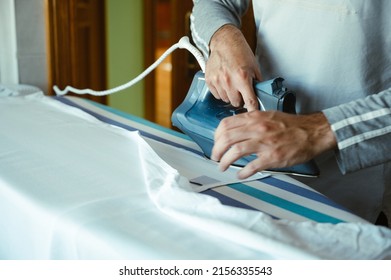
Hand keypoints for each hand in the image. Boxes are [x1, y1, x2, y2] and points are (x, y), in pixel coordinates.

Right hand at [206, 24, 261, 110]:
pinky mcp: (209, 80)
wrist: (224, 41)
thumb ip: (256, 83)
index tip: (254, 114)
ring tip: (232, 84)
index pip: (250, 101)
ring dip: (230, 95)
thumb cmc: (240, 52)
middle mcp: (229, 81)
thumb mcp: (254, 67)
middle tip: (241, 90)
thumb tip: (259, 96)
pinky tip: (224, 83)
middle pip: (236, 103)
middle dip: (240, 99)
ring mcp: (218, 81)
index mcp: (243, 77)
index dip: (253, 110)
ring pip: (226, 100)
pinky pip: (217, 95)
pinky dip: (221, 92)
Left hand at [211, 111, 336, 178]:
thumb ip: (250, 121)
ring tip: (223, 167)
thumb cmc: (290, 125)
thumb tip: (234, 129)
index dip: (216, 136)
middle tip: (215, 157)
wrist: (312, 132)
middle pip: (226, 138)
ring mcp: (265, 143)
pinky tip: (240, 175)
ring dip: (225, 161)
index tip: (216, 143)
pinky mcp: (273, 157)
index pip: (226, 124)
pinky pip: (252, 166)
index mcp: (254, 117)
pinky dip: (243, 172)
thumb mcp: (267, 116)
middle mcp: (257, 128)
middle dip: (216, 150)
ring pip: (235, 151)